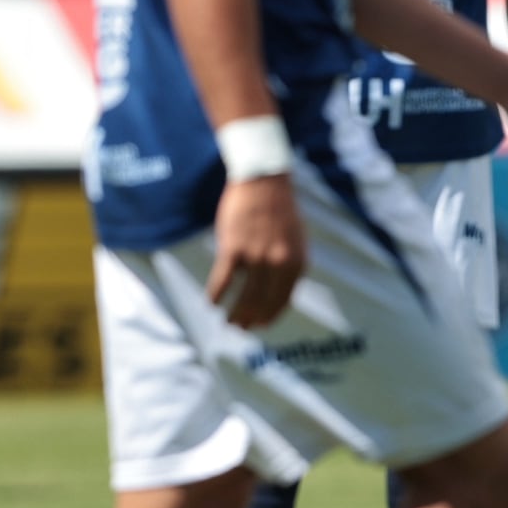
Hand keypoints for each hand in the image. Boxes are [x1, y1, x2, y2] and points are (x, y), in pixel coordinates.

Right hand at [208, 173, 306, 327]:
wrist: (264, 180)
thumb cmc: (279, 209)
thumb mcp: (296, 239)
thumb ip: (290, 264)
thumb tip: (280, 291)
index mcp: (297, 261)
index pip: (284, 299)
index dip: (271, 315)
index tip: (261, 325)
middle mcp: (279, 263)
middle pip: (262, 301)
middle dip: (250, 318)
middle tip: (240, 327)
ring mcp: (256, 256)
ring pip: (244, 295)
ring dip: (234, 312)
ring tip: (227, 321)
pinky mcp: (234, 247)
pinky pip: (223, 279)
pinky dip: (216, 294)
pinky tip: (210, 303)